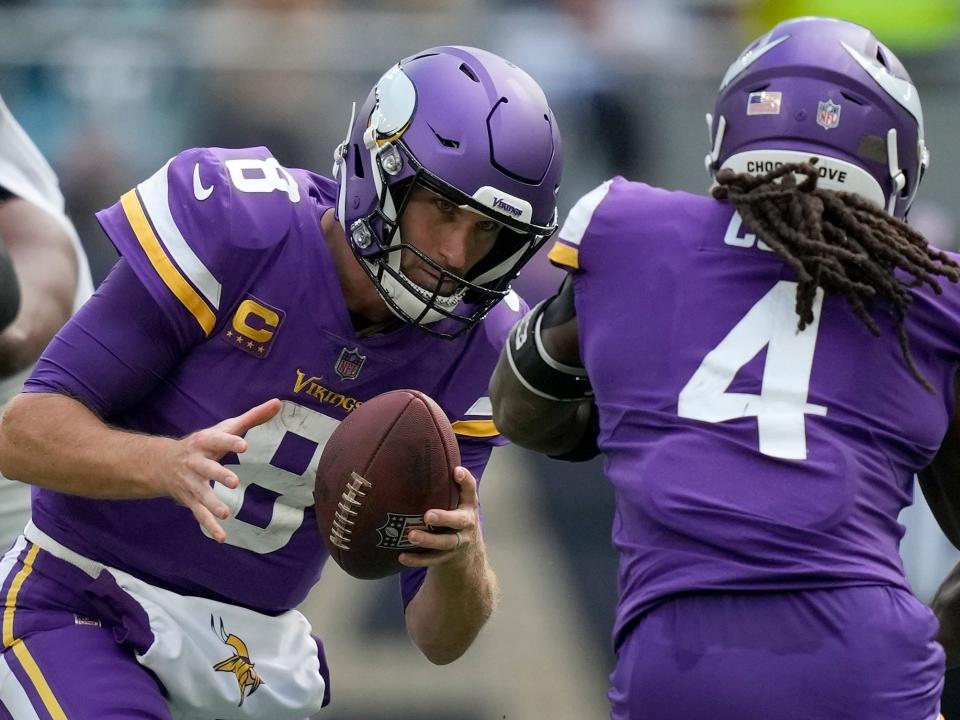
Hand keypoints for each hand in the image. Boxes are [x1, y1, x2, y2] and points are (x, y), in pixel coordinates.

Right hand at [159, 398, 281, 542]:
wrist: (162, 463)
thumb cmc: (204, 444)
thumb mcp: (224, 428)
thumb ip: (251, 417)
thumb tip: (277, 403)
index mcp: (204, 442)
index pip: (216, 440)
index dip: (229, 442)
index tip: (243, 445)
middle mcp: (195, 463)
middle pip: (206, 468)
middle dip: (218, 474)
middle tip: (234, 482)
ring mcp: (191, 483)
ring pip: (201, 495)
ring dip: (212, 504)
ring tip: (226, 513)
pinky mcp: (190, 500)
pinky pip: (199, 515)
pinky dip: (210, 526)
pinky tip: (222, 537)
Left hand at [399, 466, 481, 567]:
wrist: (468, 554)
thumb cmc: (456, 517)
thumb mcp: (458, 502)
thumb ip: (446, 486)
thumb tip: (417, 456)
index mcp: (468, 506)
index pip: (470, 491)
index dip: (465, 481)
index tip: (456, 471)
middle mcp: (466, 524)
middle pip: (458, 521)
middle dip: (444, 518)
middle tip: (428, 515)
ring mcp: (458, 543)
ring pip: (445, 543)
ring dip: (428, 540)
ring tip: (411, 535)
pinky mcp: (447, 558)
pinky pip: (432, 560)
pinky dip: (417, 559)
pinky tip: (402, 556)